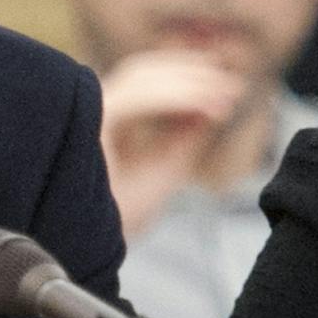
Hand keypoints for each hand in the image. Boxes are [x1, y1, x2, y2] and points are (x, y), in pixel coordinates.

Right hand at [98, 49, 248, 235]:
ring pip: (141, 76)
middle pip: (143, 70)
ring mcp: (85, 109)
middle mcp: (89, 106)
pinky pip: (137, 95)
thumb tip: (212, 98)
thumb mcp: (165, 167)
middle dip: (192, 72)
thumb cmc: (117, 215)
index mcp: (102, 116)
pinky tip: (208, 106)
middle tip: (233, 85)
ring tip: (225, 95)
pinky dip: (176, 97)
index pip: (143, 80)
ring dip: (188, 82)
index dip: (186, 76)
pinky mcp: (90, 118)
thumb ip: (186, 133)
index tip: (227, 85)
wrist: (89, 247)